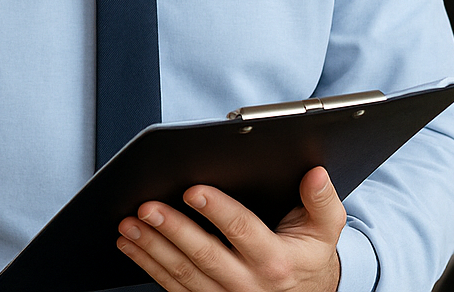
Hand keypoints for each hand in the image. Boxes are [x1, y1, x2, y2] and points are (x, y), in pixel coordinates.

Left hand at [116, 166, 344, 291]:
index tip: (193, 190)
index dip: (217, 210)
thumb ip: (321, 201)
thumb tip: (315, 173)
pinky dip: (149, 266)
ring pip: (184, 274)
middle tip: (146, 207)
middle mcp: (249, 283)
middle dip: (173, 229)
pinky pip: (174, 288)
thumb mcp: (324, 229)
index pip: (243, 231)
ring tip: (129, 224)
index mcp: (276, 260)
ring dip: (152, 248)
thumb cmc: (308, 254)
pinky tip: (131, 246)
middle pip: (205, 255)